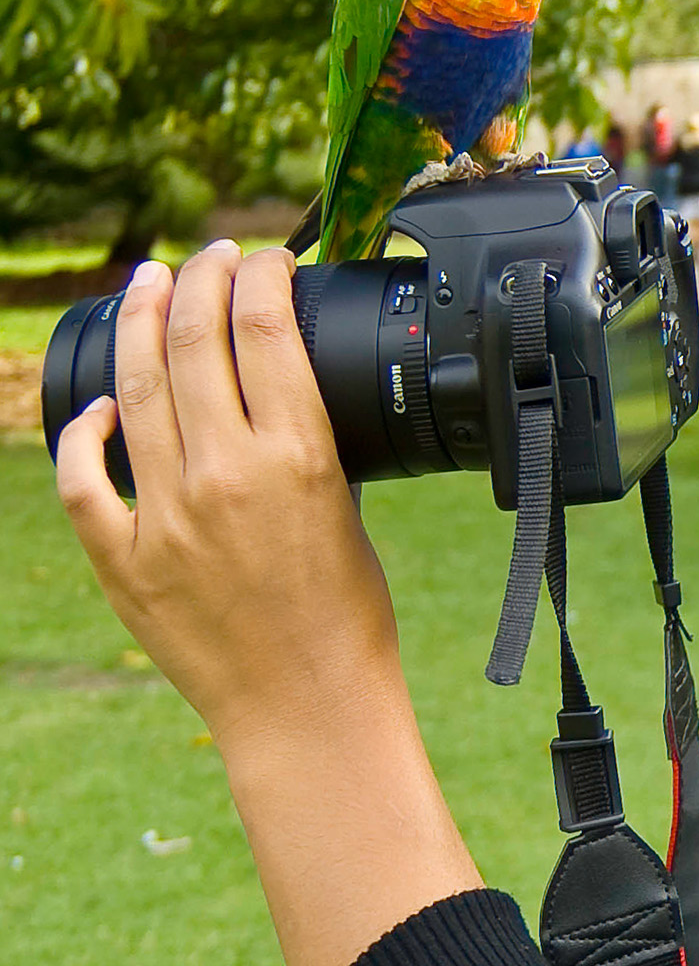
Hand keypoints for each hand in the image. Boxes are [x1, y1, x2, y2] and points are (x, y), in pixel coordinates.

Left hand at [54, 243, 480, 965]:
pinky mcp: (123, 558)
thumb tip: (278, 391)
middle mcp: (224, 474)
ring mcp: (165, 514)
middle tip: (204, 256)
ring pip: (134, 388)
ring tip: (148, 285)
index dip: (258, 276)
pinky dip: (84, 433)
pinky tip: (98, 409)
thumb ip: (307, 451)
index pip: (264, 330)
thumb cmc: (347, 622)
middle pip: (195, 340)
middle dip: (198, 280)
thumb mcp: (350, 514)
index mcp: (297, 459)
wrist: (307, 709)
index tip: (262, 257)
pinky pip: (83, 478)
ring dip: (141, 324)